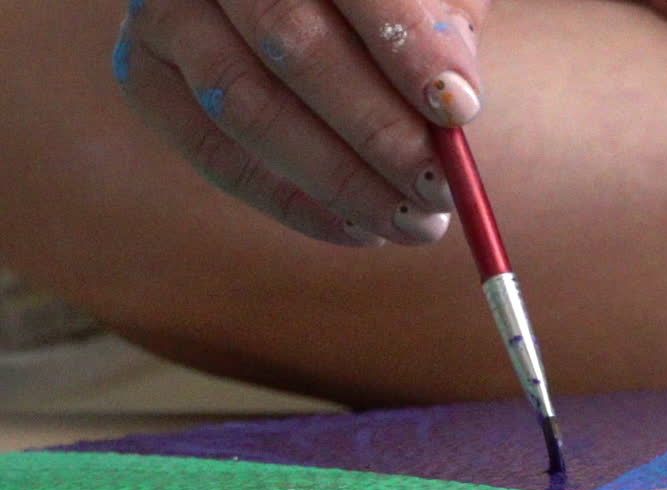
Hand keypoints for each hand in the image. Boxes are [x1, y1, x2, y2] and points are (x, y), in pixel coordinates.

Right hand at [114, 0, 487, 246]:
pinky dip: (289, 200)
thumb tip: (452, 103)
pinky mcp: (145, 72)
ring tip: (411, 222)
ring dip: (338, 180)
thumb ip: (441, 27)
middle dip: (376, 130)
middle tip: (438, 188)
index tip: (459, 110)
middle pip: (292, 43)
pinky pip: (213, 152)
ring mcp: (168, 13)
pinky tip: (356, 229)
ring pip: (245, 106)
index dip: (407, 48)